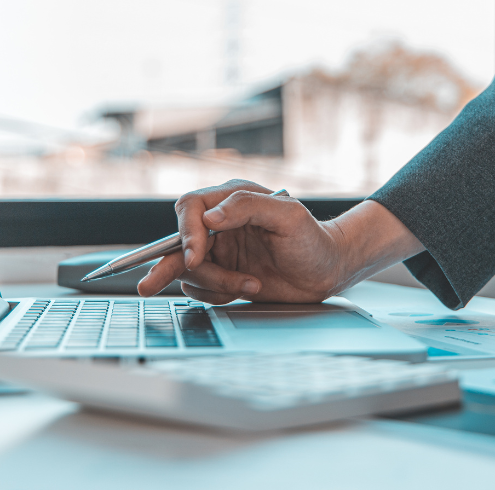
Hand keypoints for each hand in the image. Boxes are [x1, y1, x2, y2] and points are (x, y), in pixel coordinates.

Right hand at [137, 179, 423, 303]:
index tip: (195, 256)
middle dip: (182, 265)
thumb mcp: (288, 216)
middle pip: (179, 241)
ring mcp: (221, 251)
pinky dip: (216, 295)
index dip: (186, 232)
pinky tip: (245, 289)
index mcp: (233, 200)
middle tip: (166, 281)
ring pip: (188, 270)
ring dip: (214, 284)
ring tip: (248, 285)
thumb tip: (209, 217)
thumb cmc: (313, 240)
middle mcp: (222, 224)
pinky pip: (199, 288)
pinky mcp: (223, 275)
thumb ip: (247, 207)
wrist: (328, 273)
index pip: (190, 208)